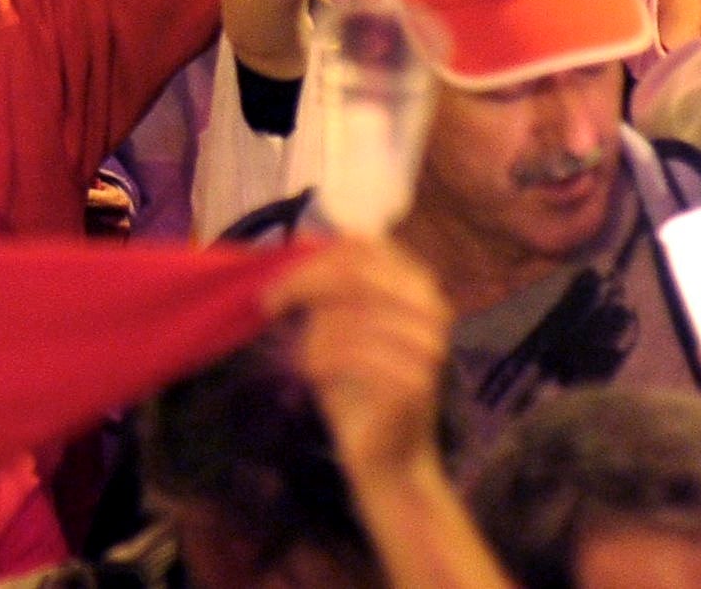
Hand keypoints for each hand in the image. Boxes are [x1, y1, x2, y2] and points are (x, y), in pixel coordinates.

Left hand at [267, 239, 456, 481]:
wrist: (388, 458)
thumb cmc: (359, 389)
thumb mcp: (341, 329)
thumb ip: (329, 291)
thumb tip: (296, 243)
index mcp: (418, 286)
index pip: (363, 247)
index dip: (313, 255)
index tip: (276, 273)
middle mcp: (432, 309)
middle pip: (354, 274)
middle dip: (301, 285)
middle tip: (267, 303)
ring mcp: (429, 345)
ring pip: (349, 315)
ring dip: (313, 335)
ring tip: (305, 357)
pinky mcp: (416, 381)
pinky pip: (352, 354)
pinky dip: (321, 360)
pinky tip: (314, 374)